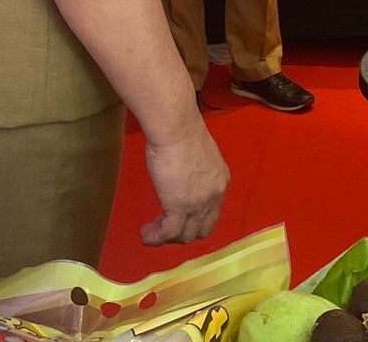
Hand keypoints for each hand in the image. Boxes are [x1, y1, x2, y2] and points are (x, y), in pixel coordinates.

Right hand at [141, 117, 228, 245]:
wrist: (176, 129)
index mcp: (220, 181)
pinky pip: (169, 233)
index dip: (194, 220)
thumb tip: (183, 180)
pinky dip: (156, 238)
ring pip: (185, 235)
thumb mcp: (198, 158)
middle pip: (202, 229)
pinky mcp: (180, 207)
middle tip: (164, 226)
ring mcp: (199, 204)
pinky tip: (146, 235)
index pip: (212, 213)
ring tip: (151, 233)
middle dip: (182, 233)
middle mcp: (215, 195)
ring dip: (167, 238)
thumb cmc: (182, 134)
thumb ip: (196, 174)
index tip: (177, 216)